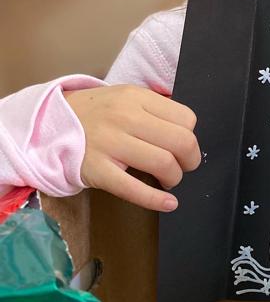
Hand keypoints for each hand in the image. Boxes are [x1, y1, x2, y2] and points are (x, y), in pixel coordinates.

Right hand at [64, 84, 200, 211]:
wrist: (47, 124)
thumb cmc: (95, 115)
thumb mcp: (125, 98)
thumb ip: (154, 109)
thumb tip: (187, 130)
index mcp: (136, 98)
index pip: (186, 118)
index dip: (190, 136)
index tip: (183, 146)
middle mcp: (125, 117)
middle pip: (181, 142)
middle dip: (190, 160)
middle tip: (183, 166)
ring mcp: (109, 144)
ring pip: (163, 163)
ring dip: (174, 177)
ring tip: (168, 179)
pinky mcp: (96, 170)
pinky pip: (133, 188)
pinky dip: (156, 200)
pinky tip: (168, 203)